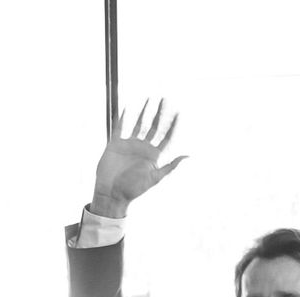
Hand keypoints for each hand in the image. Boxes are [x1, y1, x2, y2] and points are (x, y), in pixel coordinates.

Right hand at [89, 99, 185, 217]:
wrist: (112, 193)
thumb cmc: (134, 189)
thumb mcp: (155, 178)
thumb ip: (170, 167)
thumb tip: (188, 157)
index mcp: (154, 156)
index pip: (166, 137)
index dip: (173, 126)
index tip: (179, 113)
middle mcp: (143, 148)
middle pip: (154, 127)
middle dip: (160, 114)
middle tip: (165, 99)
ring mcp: (130, 145)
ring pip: (139, 124)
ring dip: (144, 112)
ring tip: (150, 99)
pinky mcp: (116, 144)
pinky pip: (120, 127)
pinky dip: (124, 117)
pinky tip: (128, 107)